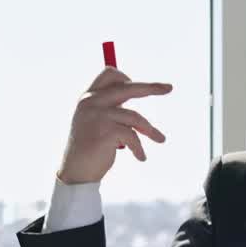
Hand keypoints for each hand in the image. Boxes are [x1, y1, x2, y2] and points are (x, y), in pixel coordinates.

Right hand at [57, 66, 172, 184]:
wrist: (75, 171)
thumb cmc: (89, 148)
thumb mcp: (96, 121)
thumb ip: (110, 106)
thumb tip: (138, 91)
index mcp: (88, 97)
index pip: (109, 75)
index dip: (125, 78)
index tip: (141, 86)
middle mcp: (91, 102)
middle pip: (127, 87)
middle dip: (151, 87)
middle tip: (169, 88)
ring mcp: (98, 116)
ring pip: (135, 117)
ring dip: (150, 130)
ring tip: (160, 139)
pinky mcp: (106, 131)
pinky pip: (133, 136)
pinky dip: (139, 148)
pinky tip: (140, 157)